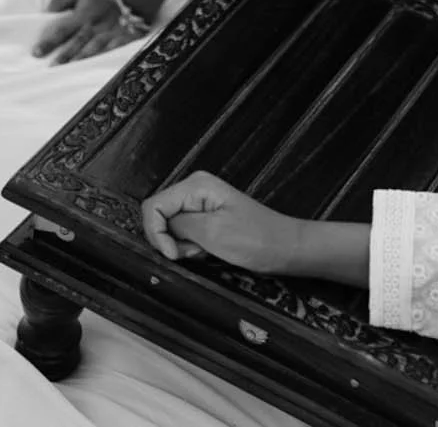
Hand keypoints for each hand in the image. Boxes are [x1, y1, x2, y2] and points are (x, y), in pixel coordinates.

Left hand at [35, 0, 148, 63]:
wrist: (130, 1)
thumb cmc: (98, 0)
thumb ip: (60, 1)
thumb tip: (46, 12)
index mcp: (83, 15)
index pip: (63, 29)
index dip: (50, 41)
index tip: (36, 53)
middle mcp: (95, 25)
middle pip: (78, 41)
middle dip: (65, 55)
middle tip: (51, 68)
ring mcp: (110, 33)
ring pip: (95, 48)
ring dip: (83, 59)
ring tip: (70, 71)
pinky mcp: (124, 39)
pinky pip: (116, 49)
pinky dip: (108, 57)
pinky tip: (99, 67)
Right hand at [142, 171, 299, 270]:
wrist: (284, 248)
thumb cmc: (258, 240)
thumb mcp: (213, 232)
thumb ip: (179, 226)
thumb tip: (159, 228)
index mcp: (196, 185)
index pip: (153, 206)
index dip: (157, 233)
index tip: (172, 253)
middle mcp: (196, 190)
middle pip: (159, 216)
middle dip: (169, 240)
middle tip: (193, 251)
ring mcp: (201, 204)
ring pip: (170, 228)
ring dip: (181, 245)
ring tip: (204, 250)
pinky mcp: (206, 219)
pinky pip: (183, 234)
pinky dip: (189, 247)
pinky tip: (206, 250)